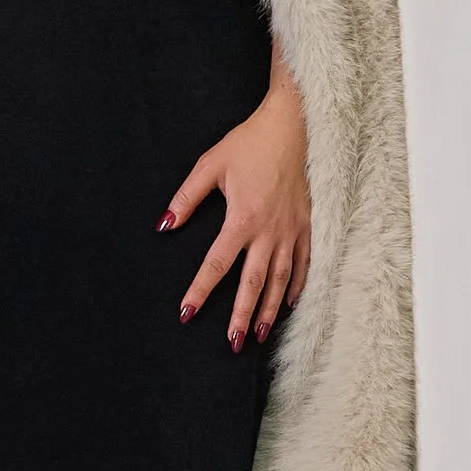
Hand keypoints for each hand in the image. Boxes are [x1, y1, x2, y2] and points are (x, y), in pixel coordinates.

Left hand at [161, 50, 312, 346]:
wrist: (291, 126)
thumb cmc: (247, 144)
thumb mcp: (210, 165)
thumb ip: (186, 198)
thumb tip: (164, 225)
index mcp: (242, 218)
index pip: (217, 264)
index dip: (200, 290)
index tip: (187, 313)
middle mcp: (269, 231)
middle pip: (254, 282)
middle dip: (242, 316)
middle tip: (234, 344)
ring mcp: (291, 230)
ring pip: (281, 280)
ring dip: (270, 310)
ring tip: (260, 336)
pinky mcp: (306, 225)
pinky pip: (303, 263)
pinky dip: (296, 286)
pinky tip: (287, 304)